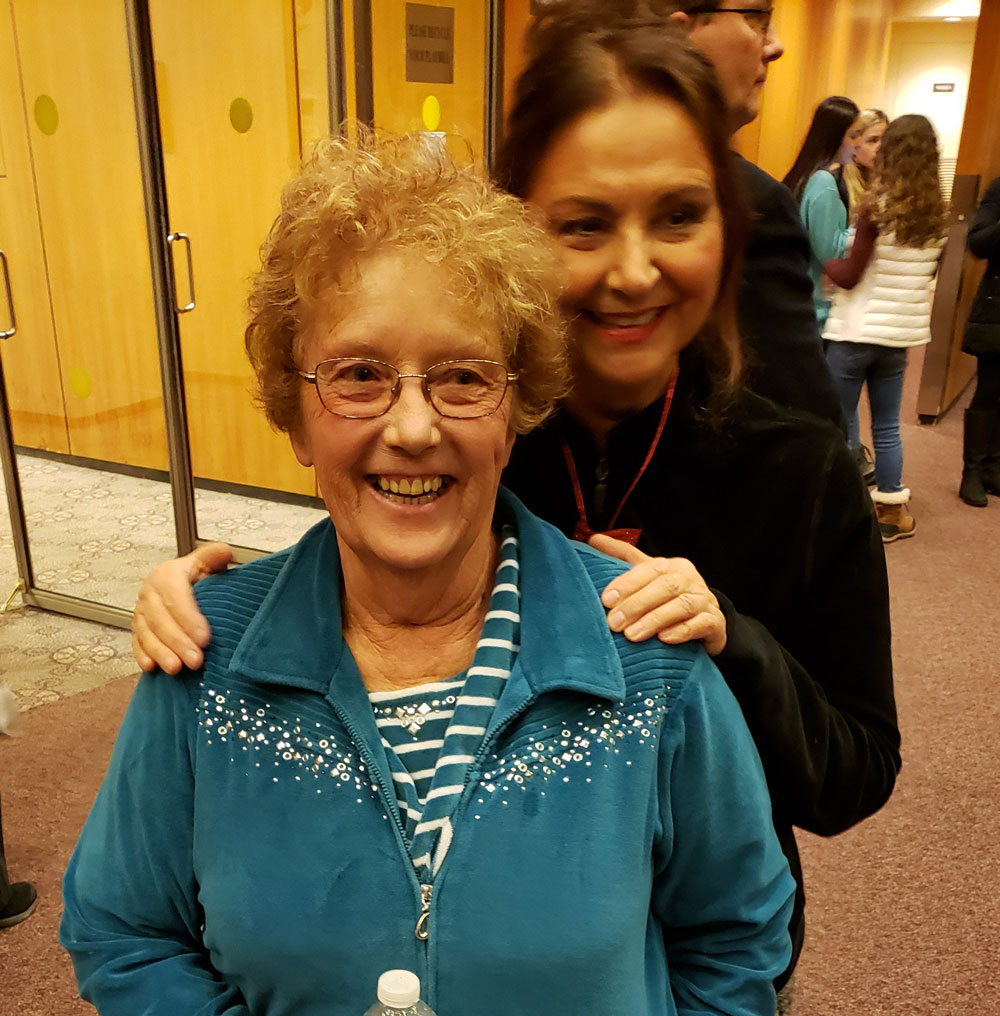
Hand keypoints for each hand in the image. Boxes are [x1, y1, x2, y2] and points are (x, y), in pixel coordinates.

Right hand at [131, 543, 233, 672]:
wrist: (181, 583)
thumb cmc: (197, 575)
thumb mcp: (207, 561)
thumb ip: (214, 557)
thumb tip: (224, 552)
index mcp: (167, 574)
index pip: (175, 597)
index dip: (189, 619)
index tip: (205, 638)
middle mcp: (150, 591)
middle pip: (160, 619)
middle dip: (178, 642)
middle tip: (196, 659)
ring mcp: (141, 610)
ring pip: (147, 633)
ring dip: (161, 652)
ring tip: (176, 668)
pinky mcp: (137, 626)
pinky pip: (136, 642)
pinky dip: (143, 655)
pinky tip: (151, 667)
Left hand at [588, 534, 726, 655]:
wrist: (706, 621)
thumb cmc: (669, 597)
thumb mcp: (647, 576)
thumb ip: (622, 557)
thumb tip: (594, 539)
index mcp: (671, 566)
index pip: (649, 569)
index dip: (627, 583)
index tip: (606, 600)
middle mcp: (690, 579)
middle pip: (665, 586)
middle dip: (636, 604)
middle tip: (614, 623)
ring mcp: (705, 600)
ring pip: (682, 606)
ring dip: (655, 620)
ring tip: (632, 635)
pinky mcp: (715, 622)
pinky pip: (700, 624)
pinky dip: (681, 631)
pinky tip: (663, 640)